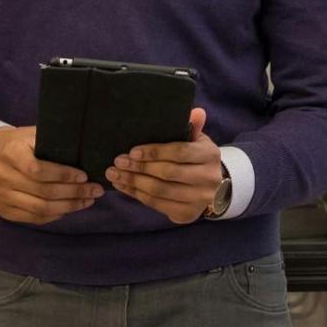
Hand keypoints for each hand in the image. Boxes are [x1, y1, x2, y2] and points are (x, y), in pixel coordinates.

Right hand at [0, 125, 103, 224]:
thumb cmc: (20, 143)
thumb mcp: (33, 134)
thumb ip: (53, 141)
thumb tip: (86, 149)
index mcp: (11, 153)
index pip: (38, 169)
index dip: (64, 174)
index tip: (84, 176)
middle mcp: (2, 176)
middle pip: (43, 192)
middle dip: (74, 193)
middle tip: (95, 190)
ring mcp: (1, 196)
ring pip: (40, 208)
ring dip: (68, 207)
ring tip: (87, 201)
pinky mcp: (3, 210)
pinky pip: (33, 218)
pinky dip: (54, 215)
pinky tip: (69, 208)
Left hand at [106, 107, 222, 224]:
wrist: (212, 188)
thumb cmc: (197, 158)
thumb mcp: (197, 140)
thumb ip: (193, 126)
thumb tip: (196, 111)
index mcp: (210, 155)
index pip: (180, 152)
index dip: (155, 152)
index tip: (132, 151)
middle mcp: (208, 178)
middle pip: (168, 174)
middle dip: (139, 167)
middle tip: (118, 161)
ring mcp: (198, 199)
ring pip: (159, 191)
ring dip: (133, 182)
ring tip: (114, 174)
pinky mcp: (187, 215)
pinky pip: (157, 205)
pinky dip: (137, 195)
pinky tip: (123, 186)